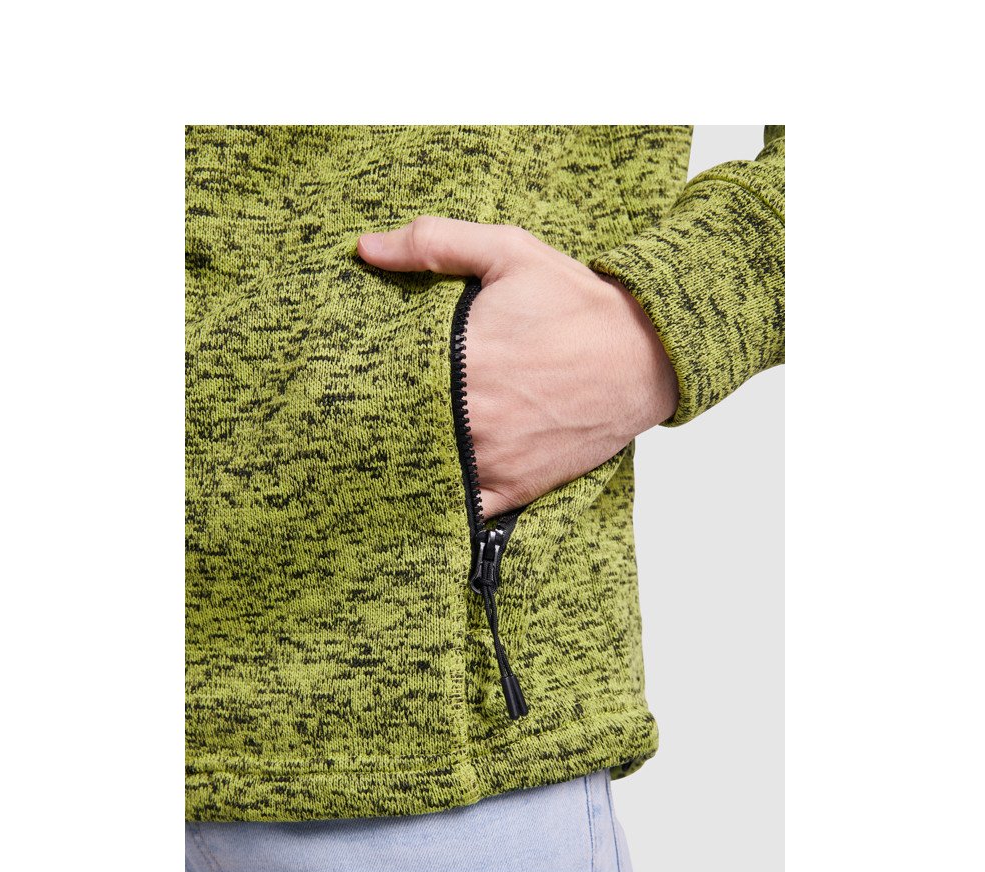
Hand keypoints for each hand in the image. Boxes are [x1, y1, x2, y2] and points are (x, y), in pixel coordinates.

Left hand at [357, 216, 678, 518]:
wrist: (647, 354)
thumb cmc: (577, 303)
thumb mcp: (509, 252)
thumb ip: (433, 243)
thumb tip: (364, 247)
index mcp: (461, 362)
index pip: (379, 385)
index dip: (354, 385)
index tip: (341, 381)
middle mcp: (473, 420)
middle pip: (395, 434)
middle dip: (370, 426)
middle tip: (344, 421)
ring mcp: (494, 460)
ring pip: (424, 475)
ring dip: (403, 464)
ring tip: (378, 452)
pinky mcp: (517, 487)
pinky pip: (463, 511)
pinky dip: (442, 505)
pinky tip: (426, 487)